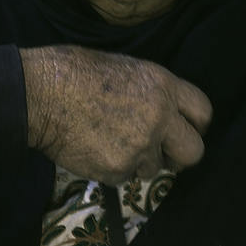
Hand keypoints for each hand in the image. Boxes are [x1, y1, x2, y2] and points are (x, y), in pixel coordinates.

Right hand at [20, 44, 212, 185]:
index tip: (184, 131)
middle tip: (162, 153)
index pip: (203, 112)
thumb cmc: (76, 73)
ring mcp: (140, 146)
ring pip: (154, 168)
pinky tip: (94, 148)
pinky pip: (125, 177)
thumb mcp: (128, 69)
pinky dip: (112, 168)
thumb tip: (166, 112)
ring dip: (138, 161)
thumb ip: (154, 93)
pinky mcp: (118, 169)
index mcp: (164, 86)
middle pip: (194, 152)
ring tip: (109, 140)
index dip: (195, 125)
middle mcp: (160, 118)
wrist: (41, 93)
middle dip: (179, 156)